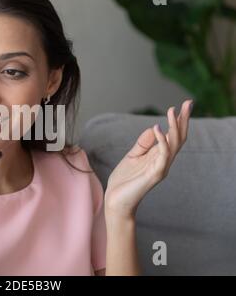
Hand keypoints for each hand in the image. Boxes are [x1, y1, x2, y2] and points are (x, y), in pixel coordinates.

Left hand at [104, 99, 192, 219]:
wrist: (116, 199)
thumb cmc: (124, 180)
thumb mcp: (133, 156)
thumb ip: (143, 143)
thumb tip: (155, 127)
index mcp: (158, 156)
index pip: (173, 136)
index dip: (178, 121)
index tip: (182, 106)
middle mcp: (163, 161)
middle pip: (178, 138)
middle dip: (183, 120)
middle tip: (188, 103)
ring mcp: (161, 168)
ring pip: (174, 144)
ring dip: (174, 127)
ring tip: (172, 110)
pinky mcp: (155, 174)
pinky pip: (162, 155)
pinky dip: (162, 141)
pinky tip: (158, 128)